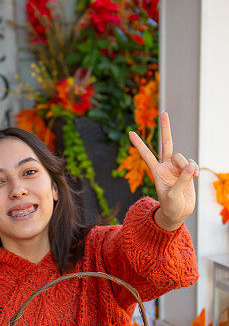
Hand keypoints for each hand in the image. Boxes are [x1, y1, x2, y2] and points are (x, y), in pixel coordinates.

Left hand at [129, 112, 198, 230]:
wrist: (178, 213)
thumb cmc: (171, 207)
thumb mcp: (173, 196)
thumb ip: (181, 181)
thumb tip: (191, 166)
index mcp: (156, 172)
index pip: (146, 155)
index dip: (139, 144)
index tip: (130, 133)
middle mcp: (165, 166)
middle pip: (166, 144)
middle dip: (166, 129)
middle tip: (163, 112)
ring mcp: (176, 167)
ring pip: (182, 156)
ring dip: (186, 166)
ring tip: (190, 177)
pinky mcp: (186, 170)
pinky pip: (191, 163)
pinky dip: (194, 169)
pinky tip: (195, 176)